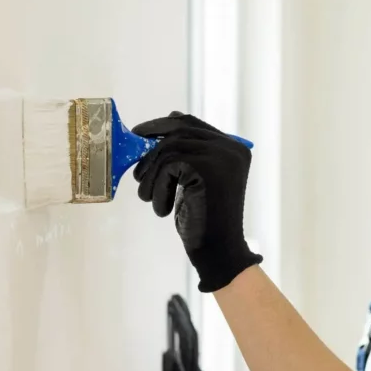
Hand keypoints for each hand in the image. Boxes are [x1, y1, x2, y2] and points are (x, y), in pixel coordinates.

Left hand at [132, 112, 261, 292]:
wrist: (218, 252)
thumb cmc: (205, 220)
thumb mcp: (197, 180)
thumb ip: (189, 153)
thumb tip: (169, 118)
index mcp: (233, 148)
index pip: (192, 123)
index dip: (162, 125)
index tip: (140, 135)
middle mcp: (231, 148)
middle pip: (178, 132)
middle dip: (151, 151)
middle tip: (137, 173)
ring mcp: (221, 156)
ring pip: (168, 149)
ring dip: (151, 176)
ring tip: (149, 199)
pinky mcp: (207, 168)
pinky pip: (168, 165)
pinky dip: (157, 188)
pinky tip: (162, 210)